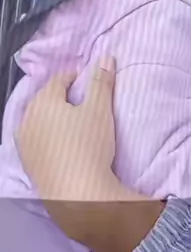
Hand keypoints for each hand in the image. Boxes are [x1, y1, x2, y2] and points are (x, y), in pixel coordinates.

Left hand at [16, 57, 117, 201]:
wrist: (77, 194)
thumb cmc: (90, 145)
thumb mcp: (101, 110)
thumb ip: (101, 82)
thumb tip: (105, 57)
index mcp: (44, 101)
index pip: (58, 80)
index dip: (74, 77)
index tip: (86, 80)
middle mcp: (28, 119)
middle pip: (44, 99)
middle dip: (60, 96)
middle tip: (80, 100)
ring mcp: (24, 143)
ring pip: (37, 121)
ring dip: (52, 117)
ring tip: (71, 122)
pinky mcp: (28, 163)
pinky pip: (36, 140)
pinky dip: (47, 136)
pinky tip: (60, 144)